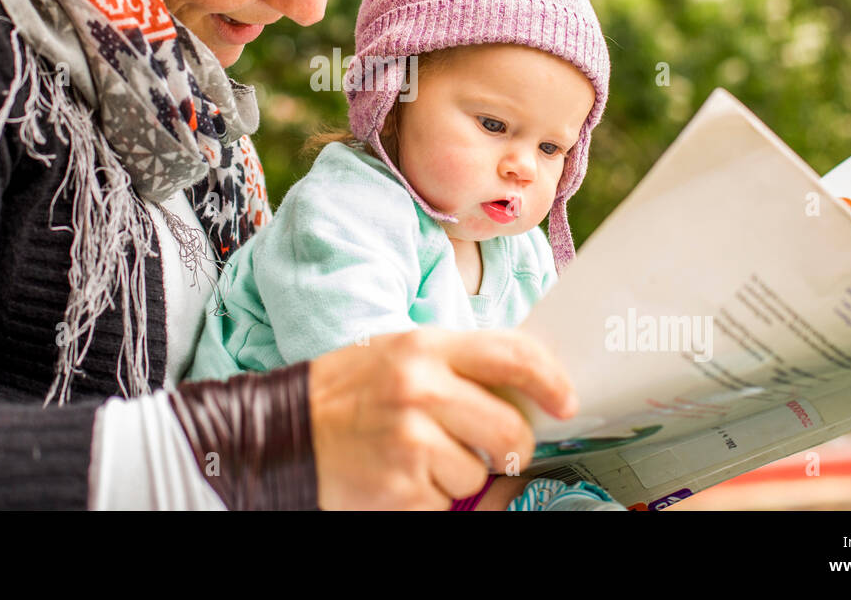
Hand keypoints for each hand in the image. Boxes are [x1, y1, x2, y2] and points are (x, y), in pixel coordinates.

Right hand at [307, 328, 578, 509]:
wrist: (283, 432)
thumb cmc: (348, 393)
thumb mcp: (401, 353)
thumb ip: (459, 363)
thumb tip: (526, 385)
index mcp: (424, 348)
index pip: (511, 355)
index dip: (550, 380)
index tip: (566, 402)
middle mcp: (420, 390)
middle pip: (509, 429)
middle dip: (510, 446)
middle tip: (490, 446)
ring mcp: (411, 442)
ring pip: (480, 472)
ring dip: (460, 474)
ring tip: (417, 455)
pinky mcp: (402, 489)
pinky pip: (449, 502)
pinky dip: (432, 497)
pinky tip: (401, 475)